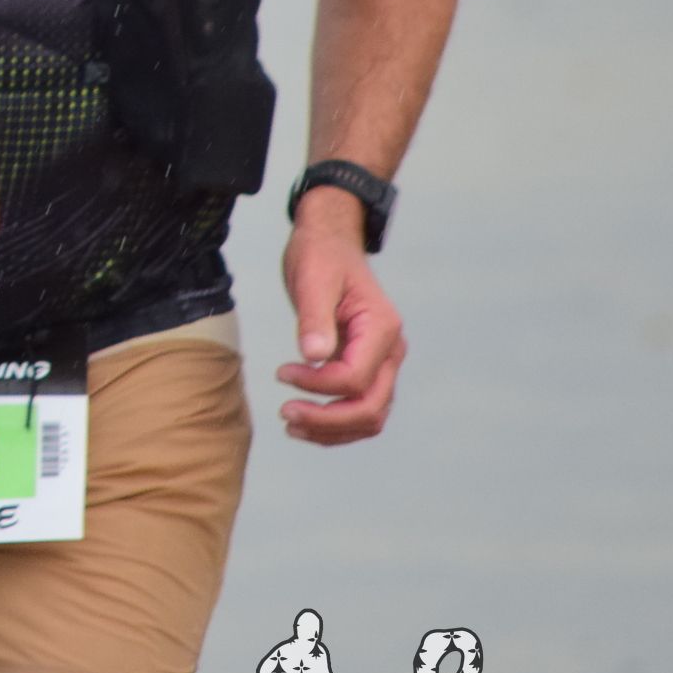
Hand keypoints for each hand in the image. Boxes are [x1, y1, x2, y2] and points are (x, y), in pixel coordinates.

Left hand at [276, 191, 404, 443]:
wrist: (329, 242)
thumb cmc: (321, 255)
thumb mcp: (312, 279)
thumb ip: (314, 318)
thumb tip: (314, 355)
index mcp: (381, 328)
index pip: (355, 378)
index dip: (317, 386)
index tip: (282, 372)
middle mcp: (390, 350)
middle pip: (370, 408)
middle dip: (327, 420)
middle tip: (285, 414)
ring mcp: (383, 362)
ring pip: (370, 416)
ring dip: (332, 430)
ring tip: (291, 424)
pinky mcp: (368, 368)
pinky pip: (361, 407)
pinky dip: (336, 423)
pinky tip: (305, 421)